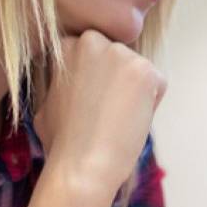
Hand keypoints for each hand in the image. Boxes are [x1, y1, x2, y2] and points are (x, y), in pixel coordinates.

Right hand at [35, 30, 165, 201]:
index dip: (95, 79)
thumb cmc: (62, 142)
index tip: (90, 101)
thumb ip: (65, 80)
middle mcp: (93, 41)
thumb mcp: (49, 100)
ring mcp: (120, 53)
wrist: (81, 166)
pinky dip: (150, 104)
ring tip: (114, 118)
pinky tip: (130, 120)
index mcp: (67, 45)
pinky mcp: (145, 70)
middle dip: (116, 79)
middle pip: (117, 57)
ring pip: (138, 70)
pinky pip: (157, 84)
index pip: (95, 52)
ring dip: (134, 92)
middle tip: (103, 112)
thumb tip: (76, 80)